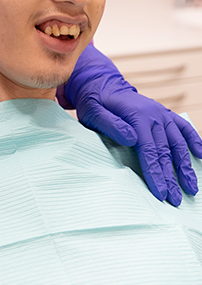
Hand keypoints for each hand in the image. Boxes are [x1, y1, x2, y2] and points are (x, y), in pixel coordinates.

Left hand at [63, 44, 201, 205]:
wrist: (101, 84)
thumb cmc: (95, 102)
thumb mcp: (94, 112)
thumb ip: (111, 125)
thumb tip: (131, 139)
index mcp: (136, 115)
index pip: (148, 150)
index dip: (155, 173)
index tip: (161, 193)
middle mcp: (153, 114)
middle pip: (164, 151)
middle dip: (171, 177)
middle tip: (175, 200)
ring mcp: (160, 113)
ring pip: (177, 142)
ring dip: (185, 166)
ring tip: (191, 187)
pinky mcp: (164, 113)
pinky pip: (183, 126)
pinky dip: (193, 139)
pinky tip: (200, 154)